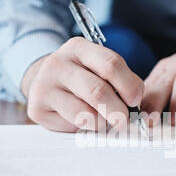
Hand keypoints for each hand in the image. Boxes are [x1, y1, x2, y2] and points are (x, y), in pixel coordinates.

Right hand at [22, 37, 143, 131]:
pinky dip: (83, 128)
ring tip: (102, 121)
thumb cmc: (81, 78)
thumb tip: (138, 109)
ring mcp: (44, 85)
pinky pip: (70, 125)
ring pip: (84, 113)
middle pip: (97, 90)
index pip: (110, 64)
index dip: (129, 85)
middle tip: (123, 121)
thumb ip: (121, 84)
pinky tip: (80, 121)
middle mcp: (58, 63)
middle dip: (117, 111)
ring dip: (101, 122)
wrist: (46, 83)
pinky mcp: (36, 108)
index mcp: (78, 48)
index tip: (135, 101)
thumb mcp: (99, 71)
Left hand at [141, 34, 175, 125]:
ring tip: (175, 123)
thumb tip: (137, 119)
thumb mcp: (173, 77)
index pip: (147, 87)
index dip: (138, 105)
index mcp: (165, 70)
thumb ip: (157, 94)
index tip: (132, 122)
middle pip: (163, 82)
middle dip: (154, 103)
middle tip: (149, 123)